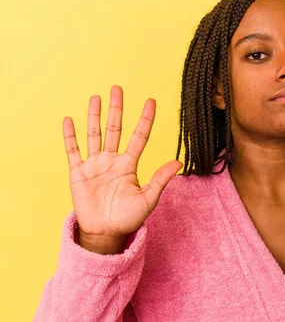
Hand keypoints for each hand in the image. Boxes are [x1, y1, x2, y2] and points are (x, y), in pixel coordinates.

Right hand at [63, 85, 181, 252]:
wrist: (106, 233)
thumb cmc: (128, 217)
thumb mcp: (148, 198)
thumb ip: (160, 179)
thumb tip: (178, 163)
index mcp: (129, 164)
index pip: (139, 136)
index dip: (145, 119)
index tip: (151, 101)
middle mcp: (112, 160)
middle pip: (115, 129)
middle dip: (117, 109)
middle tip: (117, 88)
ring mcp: (94, 164)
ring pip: (94, 134)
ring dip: (94, 116)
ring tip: (96, 97)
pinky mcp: (78, 173)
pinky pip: (73, 151)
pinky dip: (70, 136)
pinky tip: (69, 120)